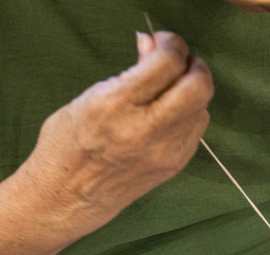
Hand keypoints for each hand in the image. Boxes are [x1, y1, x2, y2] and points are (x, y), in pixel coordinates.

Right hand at [21, 31, 213, 232]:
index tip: (164, 42)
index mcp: (115, 105)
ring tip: (170, 90)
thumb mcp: (89, 97)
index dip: (172, 44)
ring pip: (202, 106)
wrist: (68, 197)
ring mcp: (164, 151)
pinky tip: (169, 113)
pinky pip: (197, 128)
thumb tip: (153, 45)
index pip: (166, 63)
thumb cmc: (67, 143)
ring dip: (192, 89)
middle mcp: (145, 129)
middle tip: (179, 63)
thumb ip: (129, 73)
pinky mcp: (175, 165)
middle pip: (198, 86)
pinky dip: (189, 112)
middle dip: (194, 65)